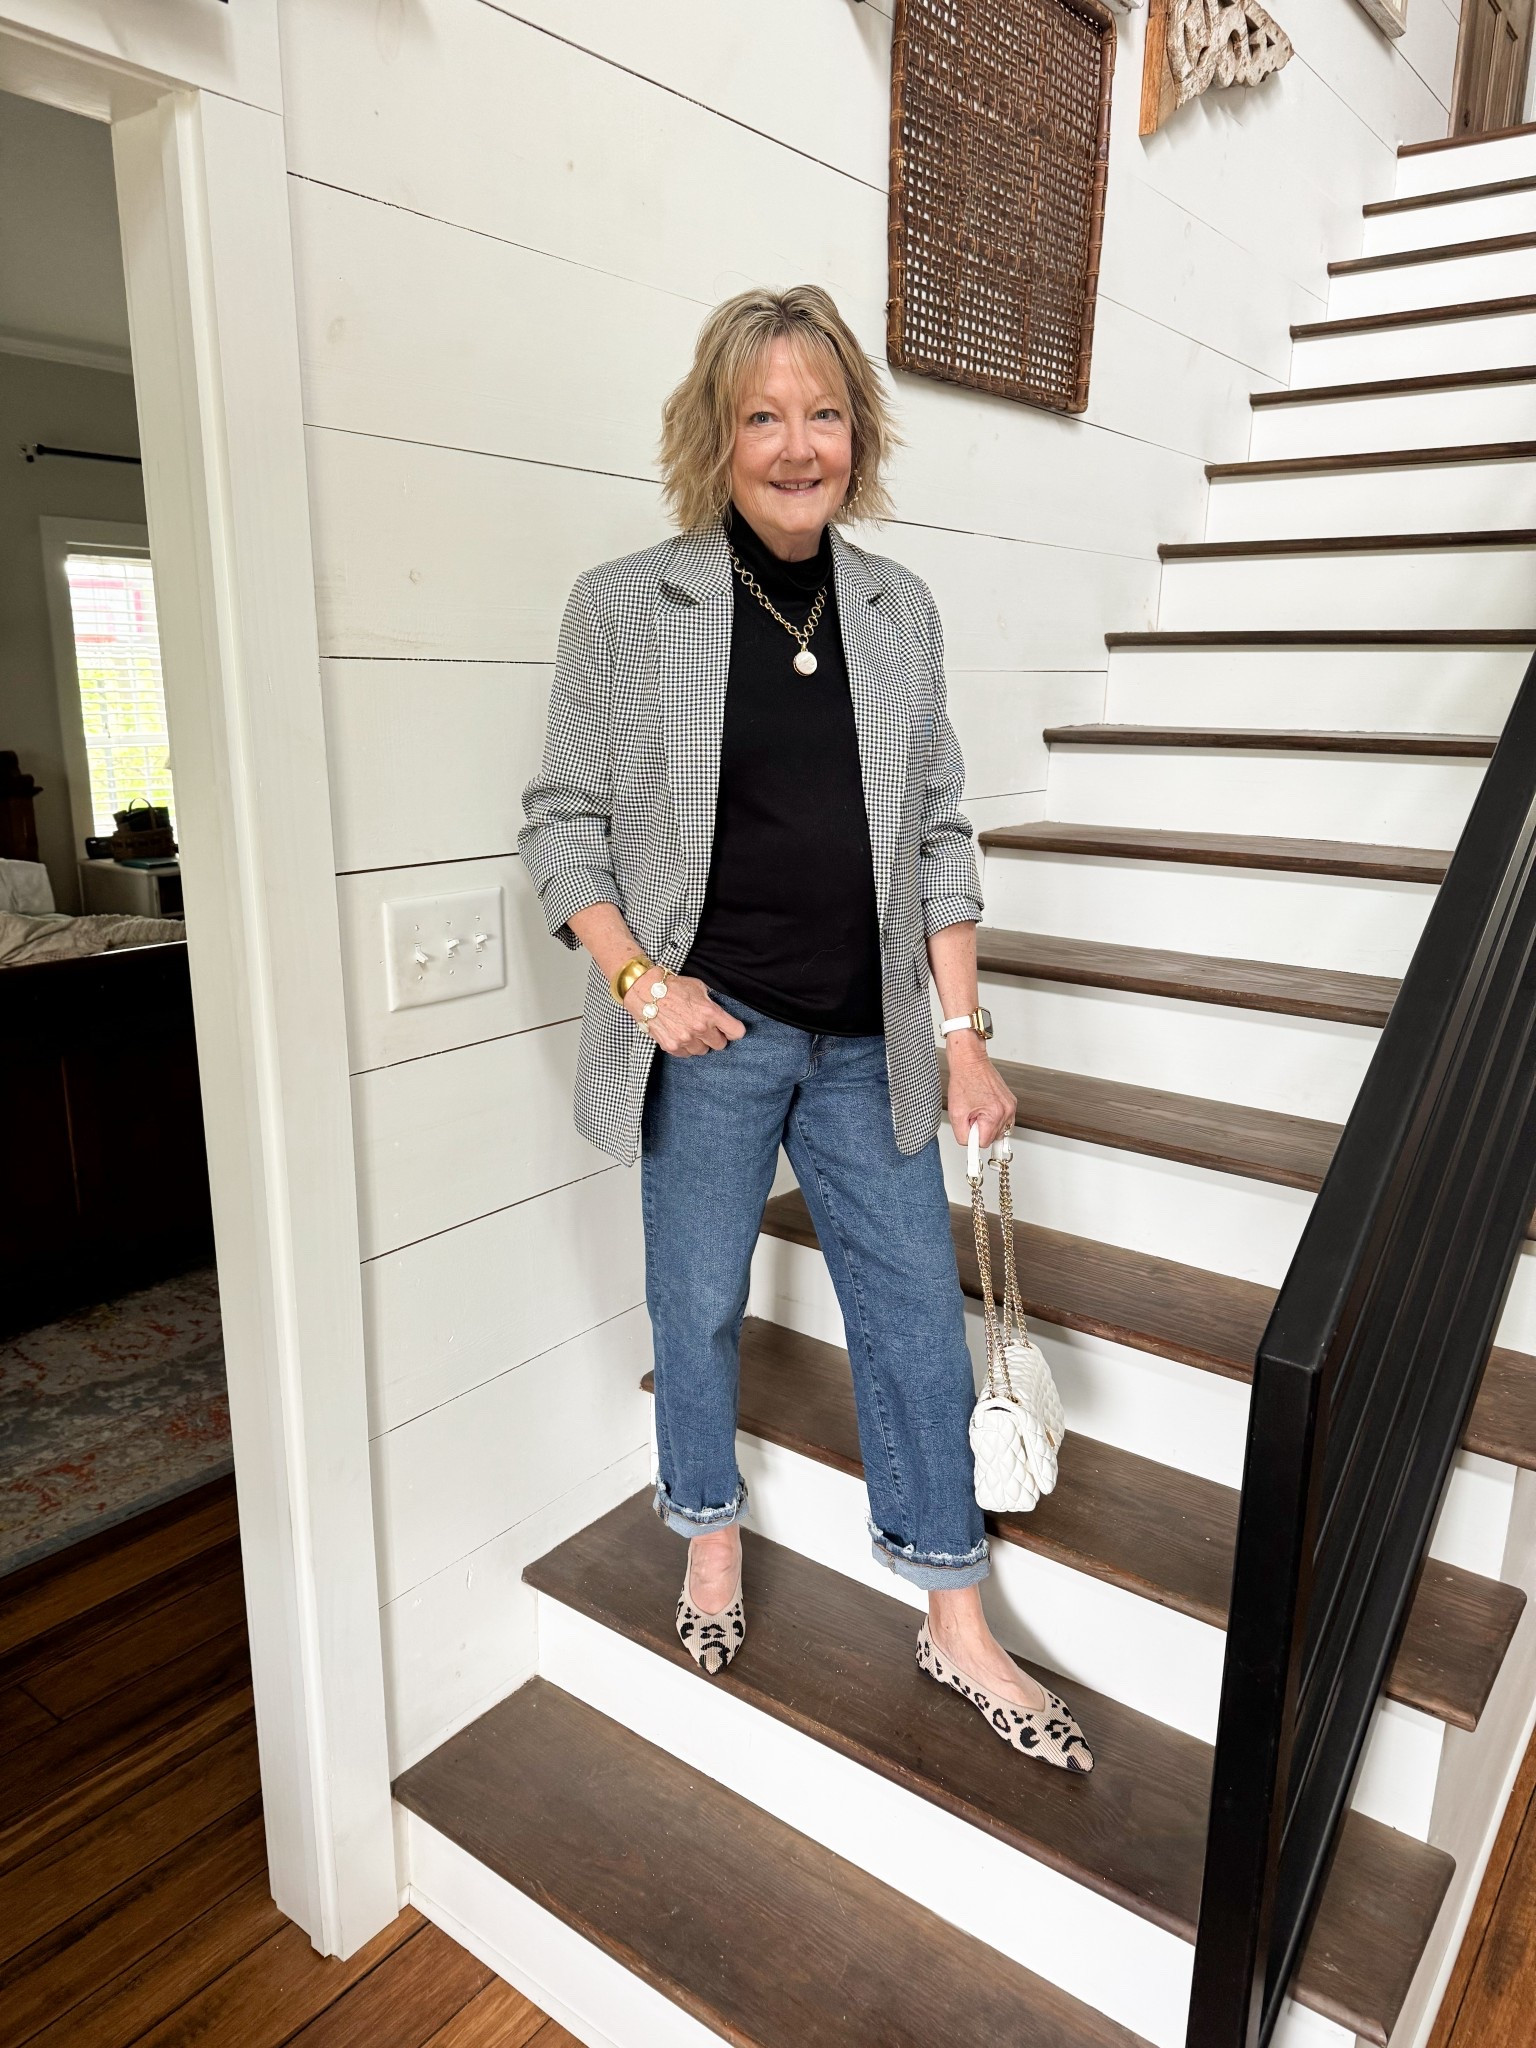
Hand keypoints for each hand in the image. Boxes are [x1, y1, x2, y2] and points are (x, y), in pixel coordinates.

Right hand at [626, 972, 745, 1055]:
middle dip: (715, 1036)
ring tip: (690, 1030)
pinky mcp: (671, 1046)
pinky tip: (679, 1034)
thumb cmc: (673, 986)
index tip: (729, 1028)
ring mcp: (685, 1039)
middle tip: (706, 1028)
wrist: (645, 990)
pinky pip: (686, 1054)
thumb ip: (712, 1003)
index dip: (734, 1030)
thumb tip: (721, 1015)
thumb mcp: (699, 987)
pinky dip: (685, 1047)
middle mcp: (699, 1028)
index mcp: (710, 1013)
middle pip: (720, 1045)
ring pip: (702, 1051)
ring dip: (699, 1043)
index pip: (736, 1032)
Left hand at [946, 1035, 1014, 1147]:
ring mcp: (1010, 1106)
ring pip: (998, 1130)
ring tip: (976, 1109)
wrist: (970, 1061)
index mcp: (995, 1114)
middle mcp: (1007, 1110)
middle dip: (980, 1129)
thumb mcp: (956, 1112)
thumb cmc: (964, 1080)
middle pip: (993, 1138)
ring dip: (986, 1124)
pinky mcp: (1010, 1102)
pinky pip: (1002, 1120)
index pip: (984, 1143)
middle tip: (970, 1114)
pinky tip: (982, 1107)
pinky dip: (991, 1118)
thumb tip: (970, 1145)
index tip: (968, 1132)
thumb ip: (963, 1135)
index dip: (972, 1137)